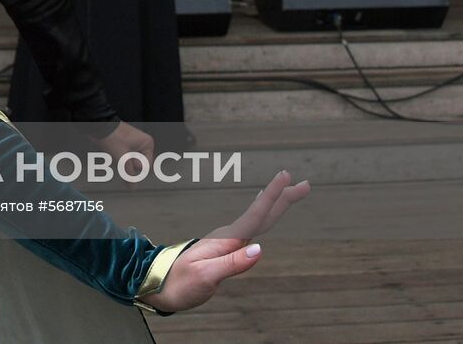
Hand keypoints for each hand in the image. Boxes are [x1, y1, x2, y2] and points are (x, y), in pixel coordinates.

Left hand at [90, 122, 154, 176]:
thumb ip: (129, 174)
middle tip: (119, 154)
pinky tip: (112, 152)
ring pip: (129, 162)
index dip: (134, 166)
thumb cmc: (112, 136)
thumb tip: (132, 187)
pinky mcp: (124, 145)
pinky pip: (123, 158)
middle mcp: (142, 144)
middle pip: (137, 164)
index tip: (126, 160)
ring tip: (114, 151)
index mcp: (147, 144)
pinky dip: (117, 159)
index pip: (145, 166)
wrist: (98, 125)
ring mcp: (133, 144)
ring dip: (120, 161)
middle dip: (126, 164)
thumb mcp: (123, 158)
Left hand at [138, 169, 309, 313]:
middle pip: (261, 213)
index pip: (255, 215)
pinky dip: (261, 217)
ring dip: (276, 205)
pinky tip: (261, 214)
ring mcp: (227, 242)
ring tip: (291, 192)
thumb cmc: (180, 284)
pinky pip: (250, 229)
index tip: (285, 176)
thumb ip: (232, 263)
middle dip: (283, 197)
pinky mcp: (225, 250)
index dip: (272, 195)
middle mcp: (228, 237)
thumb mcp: (206, 276)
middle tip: (305, 184)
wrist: (158, 286)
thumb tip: (260, 249)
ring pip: (257, 219)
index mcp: (226, 240)